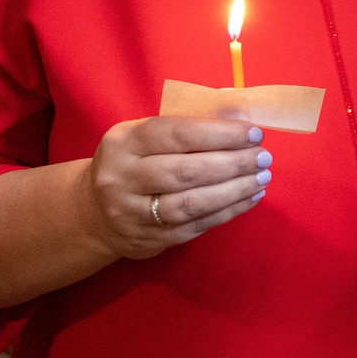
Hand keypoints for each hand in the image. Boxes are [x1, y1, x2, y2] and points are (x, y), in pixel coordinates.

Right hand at [81, 116, 271, 260]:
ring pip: (191, 203)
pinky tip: (249, 198)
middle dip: (232, 163)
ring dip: (234, 190)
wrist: (93, 212)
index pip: (176, 134)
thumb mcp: (144, 137)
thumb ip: (186, 127)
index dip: (219, 134)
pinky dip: (228, 211)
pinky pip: (195, 226)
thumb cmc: (133, 164)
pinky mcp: (148, 239)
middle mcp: (122, 177)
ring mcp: (132, 213)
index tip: (253, 133)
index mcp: (123, 142)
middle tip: (263, 157)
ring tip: (262, 178)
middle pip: (185, 171)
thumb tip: (239, 118)